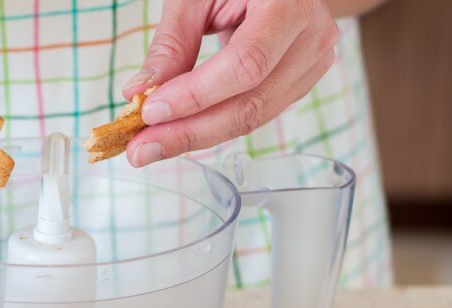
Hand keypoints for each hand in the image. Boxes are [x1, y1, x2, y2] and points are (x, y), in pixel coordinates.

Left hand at [123, 0, 338, 166]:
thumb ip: (172, 42)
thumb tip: (139, 93)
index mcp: (289, 2)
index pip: (245, 64)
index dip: (196, 95)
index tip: (152, 111)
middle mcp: (311, 36)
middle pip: (251, 103)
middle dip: (190, 132)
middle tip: (142, 149)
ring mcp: (311, 62)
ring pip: (253, 118)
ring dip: (198, 138)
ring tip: (153, 147)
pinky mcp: (301, 81)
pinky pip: (255, 114)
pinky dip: (215, 127)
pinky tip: (181, 133)